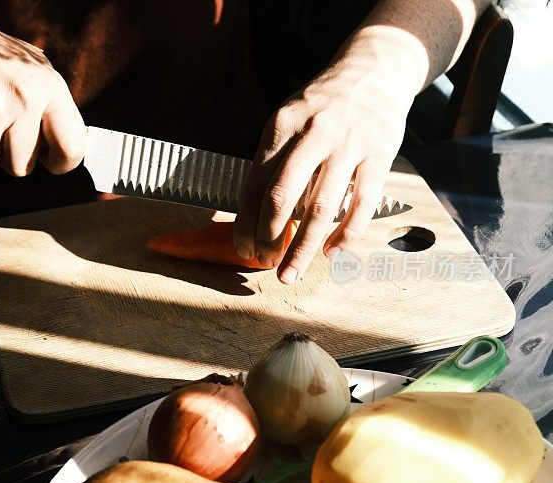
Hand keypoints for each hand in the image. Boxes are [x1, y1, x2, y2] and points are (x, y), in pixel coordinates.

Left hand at [233, 60, 411, 283]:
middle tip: (263, 264)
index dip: (245, 223)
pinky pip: (360, 205)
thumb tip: (254, 216)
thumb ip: (272, 161)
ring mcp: (348, 145)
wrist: (375, 72)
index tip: (242, 249)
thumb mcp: (288, 119)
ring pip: (320, 209)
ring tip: (290, 272)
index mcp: (281, 126)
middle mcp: (313, 134)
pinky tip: (331, 253)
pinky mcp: (379, 156)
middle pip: (281, 198)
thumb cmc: (322, 106)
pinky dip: (345, 235)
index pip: (254, 184)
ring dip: (303, 248)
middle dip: (268, 238)